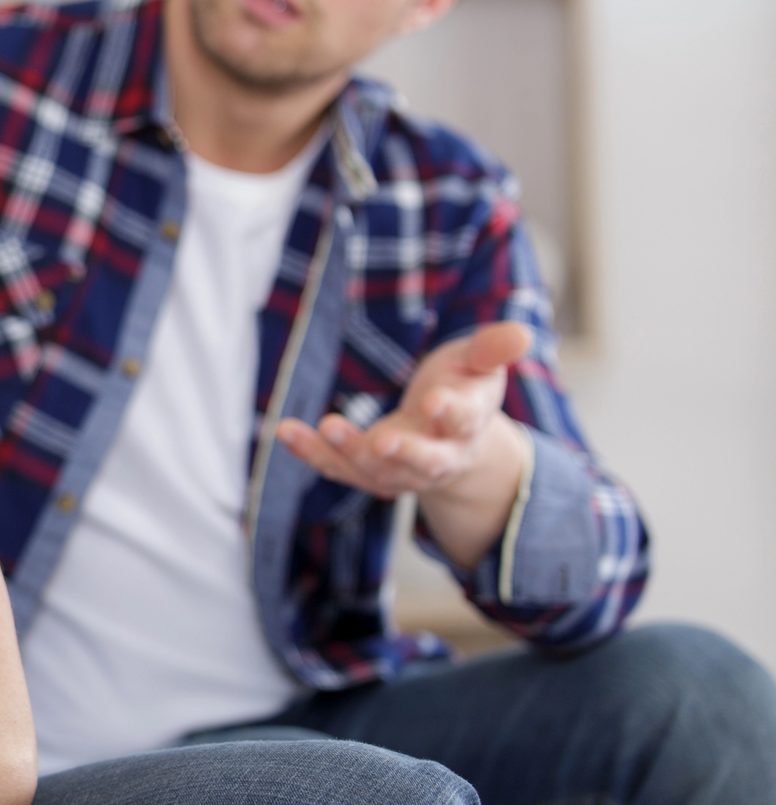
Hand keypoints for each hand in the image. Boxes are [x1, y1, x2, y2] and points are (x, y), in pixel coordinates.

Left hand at [274, 322, 533, 567]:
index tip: (434, 401)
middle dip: (404, 454)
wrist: (449, 441)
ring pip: (375, 471)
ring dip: (348, 452)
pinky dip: (310, 453)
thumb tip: (521, 333)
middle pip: (424, 464)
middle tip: (382, 442)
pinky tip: (283, 430)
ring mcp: (398, 470)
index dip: (451, 413)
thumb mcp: (477, 364)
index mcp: (467, 427)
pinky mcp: (363, 471)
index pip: (463, 423)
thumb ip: (493, 349)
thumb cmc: (461, 391)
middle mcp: (436, 457)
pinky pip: (335, 467)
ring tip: (325, 426)